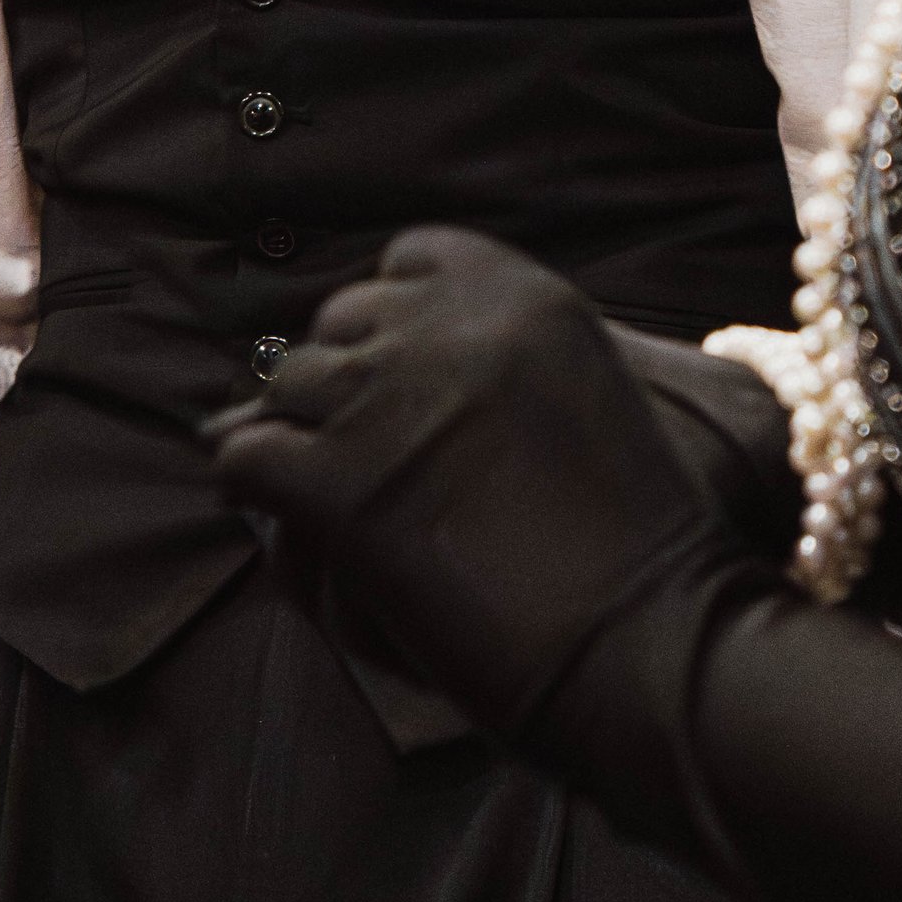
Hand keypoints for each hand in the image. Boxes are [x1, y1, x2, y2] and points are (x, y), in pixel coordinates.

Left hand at [212, 227, 739, 737]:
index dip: (397, 319)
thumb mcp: (600, 395)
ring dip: (299, 429)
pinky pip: (248, 455)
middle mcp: (447, 328)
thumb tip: (400, 354)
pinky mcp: (335, 483)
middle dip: (347, 375)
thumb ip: (510, 357)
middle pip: (345, 321)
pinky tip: (277, 510)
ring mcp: (383, 402)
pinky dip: (254, 481)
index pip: (413, 259)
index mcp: (523, 294)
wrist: (653, 642)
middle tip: (356, 440)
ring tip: (307, 479)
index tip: (402, 369)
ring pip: (289, 384)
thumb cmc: (644, 542)